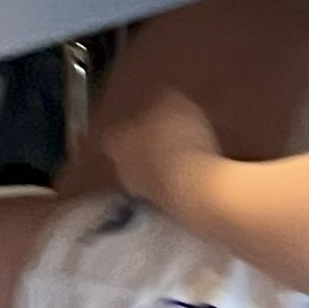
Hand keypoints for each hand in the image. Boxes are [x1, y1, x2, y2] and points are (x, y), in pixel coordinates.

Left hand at [100, 90, 220, 207]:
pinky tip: (193, 178)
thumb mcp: (173, 103)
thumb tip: (159, 95)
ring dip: (159, 172)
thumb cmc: (177, 140)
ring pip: (146, 180)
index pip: (112, 136)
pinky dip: (176, 186)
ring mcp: (144, 196)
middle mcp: (125, 171)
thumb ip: (161, 99)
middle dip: (141, 153)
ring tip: (182, 161)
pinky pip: (167, 194)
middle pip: (126, 161)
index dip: (125, 130)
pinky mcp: (166, 211)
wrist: (196, 188)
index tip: (137, 123)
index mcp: (119, 142)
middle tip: (161, 142)